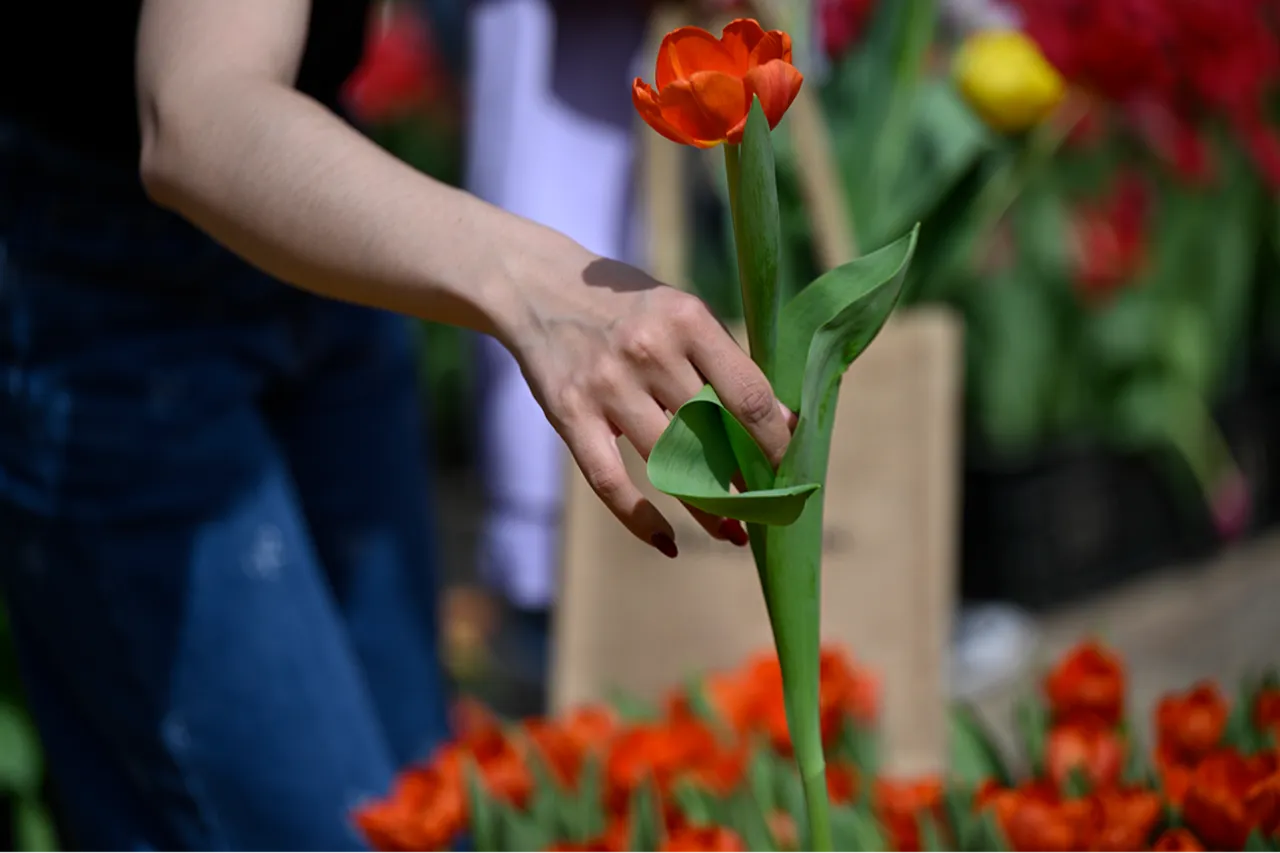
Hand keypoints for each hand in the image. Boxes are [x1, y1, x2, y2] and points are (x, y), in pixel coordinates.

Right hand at [505, 246, 793, 557]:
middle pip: (712, 436)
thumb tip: (778, 423)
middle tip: (766, 510)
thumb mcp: (679, 310)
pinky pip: (611, 482)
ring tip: (730, 532)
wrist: (535, 285)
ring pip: (669, 464)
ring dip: (706, 509)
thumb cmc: (625, 305)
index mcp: (687, 320)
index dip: (775, 441)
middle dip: (744, 482)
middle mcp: (649, 350)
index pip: (747, 394)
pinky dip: (641, 520)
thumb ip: (722, 359)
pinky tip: (667, 542)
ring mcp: (607, 384)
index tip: (791, 468)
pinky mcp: (569, 414)